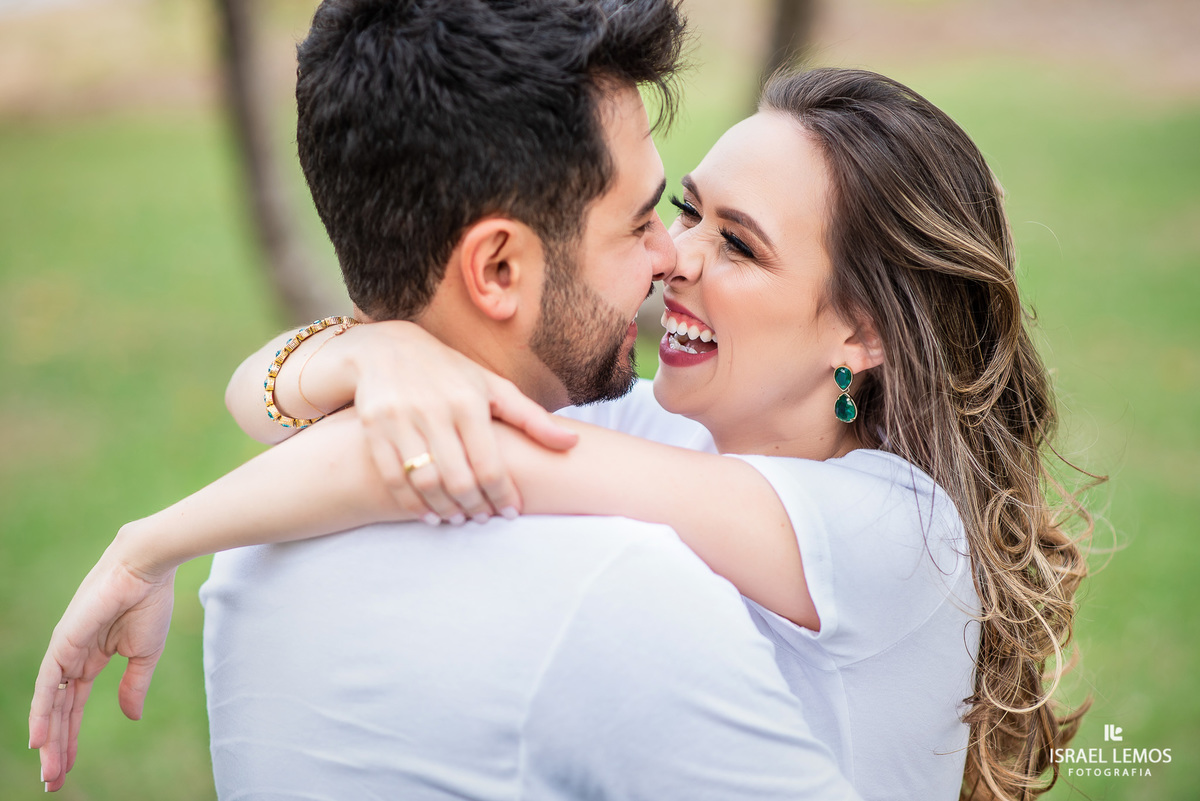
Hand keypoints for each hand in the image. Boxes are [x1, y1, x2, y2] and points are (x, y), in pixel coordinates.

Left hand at [29, 529, 175, 791]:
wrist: (148, 568)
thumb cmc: (150, 602)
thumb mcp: (145, 654)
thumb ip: (134, 685)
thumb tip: (130, 716)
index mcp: (91, 659)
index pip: (74, 706)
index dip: (71, 737)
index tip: (68, 768)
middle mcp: (71, 658)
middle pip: (59, 711)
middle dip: (57, 747)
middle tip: (54, 781)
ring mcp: (64, 651)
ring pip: (51, 704)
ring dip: (49, 739)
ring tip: (50, 771)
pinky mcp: (63, 643)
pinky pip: (49, 684)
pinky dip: (42, 712)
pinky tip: (39, 738)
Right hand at [341, 321, 577, 522]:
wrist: (385, 349)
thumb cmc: (450, 373)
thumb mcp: (493, 387)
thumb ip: (531, 418)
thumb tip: (573, 443)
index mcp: (469, 400)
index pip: (490, 463)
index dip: (502, 495)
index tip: (510, 513)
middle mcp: (434, 409)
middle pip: (458, 478)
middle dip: (474, 507)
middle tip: (483, 519)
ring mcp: (400, 418)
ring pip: (425, 481)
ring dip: (444, 508)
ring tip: (458, 519)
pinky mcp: (374, 427)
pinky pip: (393, 477)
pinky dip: (410, 502)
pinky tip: (427, 513)